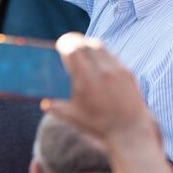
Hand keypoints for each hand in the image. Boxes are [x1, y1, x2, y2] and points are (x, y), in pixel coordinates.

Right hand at [44, 33, 158, 145]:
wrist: (128, 131)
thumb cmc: (98, 126)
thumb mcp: (73, 117)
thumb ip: (56, 108)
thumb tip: (44, 102)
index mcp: (84, 79)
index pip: (72, 50)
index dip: (65, 44)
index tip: (60, 44)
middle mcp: (101, 71)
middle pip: (85, 45)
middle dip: (75, 42)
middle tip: (69, 44)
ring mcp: (116, 70)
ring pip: (99, 47)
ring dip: (88, 45)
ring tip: (83, 49)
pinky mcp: (127, 72)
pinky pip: (111, 55)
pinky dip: (102, 54)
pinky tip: (98, 59)